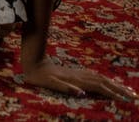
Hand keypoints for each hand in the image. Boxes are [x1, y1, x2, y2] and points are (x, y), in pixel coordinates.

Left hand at [22, 57, 136, 100]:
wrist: (34, 63)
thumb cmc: (40, 77)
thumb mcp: (50, 83)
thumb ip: (65, 88)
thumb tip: (81, 93)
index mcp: (77, 80)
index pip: (100, 88)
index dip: (113, 94)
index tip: (126, 100)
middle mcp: (81, 75)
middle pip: (105, 82)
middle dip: (120, 89)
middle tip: (134, 96)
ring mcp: (80, 73)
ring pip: (102, 78)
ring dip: (116, 84)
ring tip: (128, 90)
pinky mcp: (77, 72)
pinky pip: (96, 77)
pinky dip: (107, 81)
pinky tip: (110, 83)